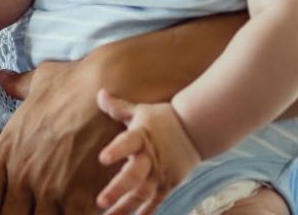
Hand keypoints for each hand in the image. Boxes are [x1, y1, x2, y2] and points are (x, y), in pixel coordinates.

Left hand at [0, 64, 122, 213]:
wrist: (111, 86)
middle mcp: (23, 175)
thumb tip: (4, 77)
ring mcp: (52, 189)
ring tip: (57, 208)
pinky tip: (83, 208)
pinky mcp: (82, 197)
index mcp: (7, 152)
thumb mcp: (38, 82)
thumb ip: (17, 86)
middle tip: (32, 208)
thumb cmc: (75, 82)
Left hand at [95, 90, 201, 214]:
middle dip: (117, 189)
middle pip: (134, 176)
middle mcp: (150, 157)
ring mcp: (160, 173)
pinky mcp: (168, 183)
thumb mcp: (140, 111)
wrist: (197, 129)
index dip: (115, 150)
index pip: (127, 143)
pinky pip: (156, 200)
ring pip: (142, 193)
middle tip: (101, 202)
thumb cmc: (163, 119)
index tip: (102, 159)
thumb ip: (118, 107)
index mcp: (141, 137)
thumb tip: (100, 93)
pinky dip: (146, 211)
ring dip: (125, 206)